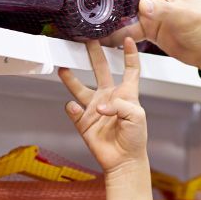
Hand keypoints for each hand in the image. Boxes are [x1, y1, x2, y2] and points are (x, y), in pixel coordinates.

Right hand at [59, 38, 147, 175]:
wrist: (123, 161)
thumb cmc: (135, 139)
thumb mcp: (136, 116)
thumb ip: (120, 105)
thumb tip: (99, 107)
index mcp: (126, 94)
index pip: (129, 69)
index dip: (129, 54)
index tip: (128, 38)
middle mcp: (109, 97)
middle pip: (101, 70)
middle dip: (94, 55)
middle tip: (86, 40)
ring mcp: (94, 108)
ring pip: (79, 87)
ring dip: (71, 78)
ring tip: (64, 68)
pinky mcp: (83, 121)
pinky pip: (73, 110)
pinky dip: (71, 108)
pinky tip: (73, 107)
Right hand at [102, 0, 200, 73]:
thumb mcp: (184, 15)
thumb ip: (162, 10)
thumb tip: (142, 6)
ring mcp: (151, 11)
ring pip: (125, 6)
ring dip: (110, 8)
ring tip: (91, 8)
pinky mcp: (150, 28)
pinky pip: (128, 28)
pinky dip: (117, 31)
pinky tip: (104, 33)